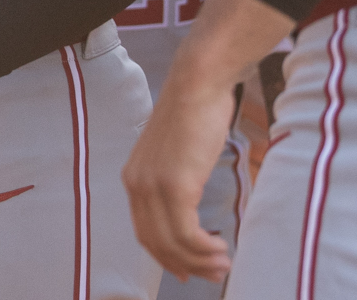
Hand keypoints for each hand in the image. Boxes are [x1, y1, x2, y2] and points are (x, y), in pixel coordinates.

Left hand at [123, 75, 237, 282]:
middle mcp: (137, 185)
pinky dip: (203, 249)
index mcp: (134, 177)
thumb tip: (189, 200)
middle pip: (155, 243)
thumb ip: (175, 176)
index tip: (187, 269)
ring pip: (173, 244)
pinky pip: (187, 234)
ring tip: (222, 264)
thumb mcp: (177, 150)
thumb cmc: (196, 110)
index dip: (166, 256)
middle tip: (211, 274)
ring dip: (199, 261)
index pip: (145, 230)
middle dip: (184, 265)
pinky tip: (220, 247)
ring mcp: (154, 187)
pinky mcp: (176, 186)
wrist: (199, 82)